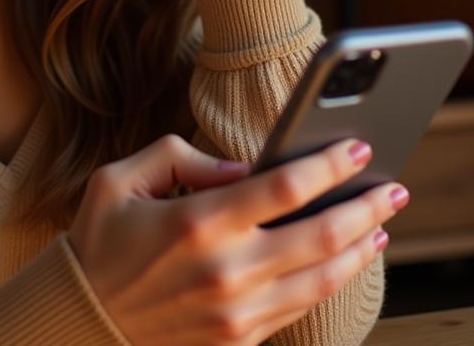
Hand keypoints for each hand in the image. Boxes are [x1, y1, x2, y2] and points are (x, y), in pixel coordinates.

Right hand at [68, 135, 401, 345]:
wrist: (80, 322)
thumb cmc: (100, 242)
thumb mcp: (119, 180)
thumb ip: (180, 157)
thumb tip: (241, 168)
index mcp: (198, 222)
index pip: (285, 187)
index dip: (329, 165)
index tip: (358, 147)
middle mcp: (226, 271)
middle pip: (320, 236)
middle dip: (365, 208)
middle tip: (393, 188)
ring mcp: (236, 314)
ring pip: (321, 281)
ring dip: (359, 251)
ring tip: (380, 227)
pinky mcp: (237, 342)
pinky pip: (297, 311)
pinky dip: (328, 284)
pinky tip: (340, 264)